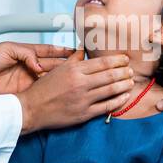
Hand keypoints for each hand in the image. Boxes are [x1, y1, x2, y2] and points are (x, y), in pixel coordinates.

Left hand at [0, 42, 75, 96]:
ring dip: (64, 77)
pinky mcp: (25, 94)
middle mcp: (30, 68)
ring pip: (51, 79)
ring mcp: (28, 81)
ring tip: (78, 76)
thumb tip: (39, 65)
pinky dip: (53, 90)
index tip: (77, 50)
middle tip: (83, 64)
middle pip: (54, 65)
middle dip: (68, 64)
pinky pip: (42, 91)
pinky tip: (64, 88)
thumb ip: (26, 53)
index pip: (49, 51)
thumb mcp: (6, 50)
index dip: (63, 51)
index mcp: (26, 54)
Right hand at [14, 49, 134, 132]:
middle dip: (124, 72)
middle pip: (110, 75)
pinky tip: (124, 97)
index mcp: (74, 70)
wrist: (31, 109)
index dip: (117, 60)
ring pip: (110, 90)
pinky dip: (118, 101)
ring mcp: (83, 99)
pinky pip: (106, 106)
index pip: (102, 63)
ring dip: (124, 85)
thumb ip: (73, 59)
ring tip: (131, 82)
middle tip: (131, 70)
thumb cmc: (43, 89)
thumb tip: (83, 49)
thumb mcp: (58, 69)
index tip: (124, 59)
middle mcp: (80, 83)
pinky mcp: (83, 114)